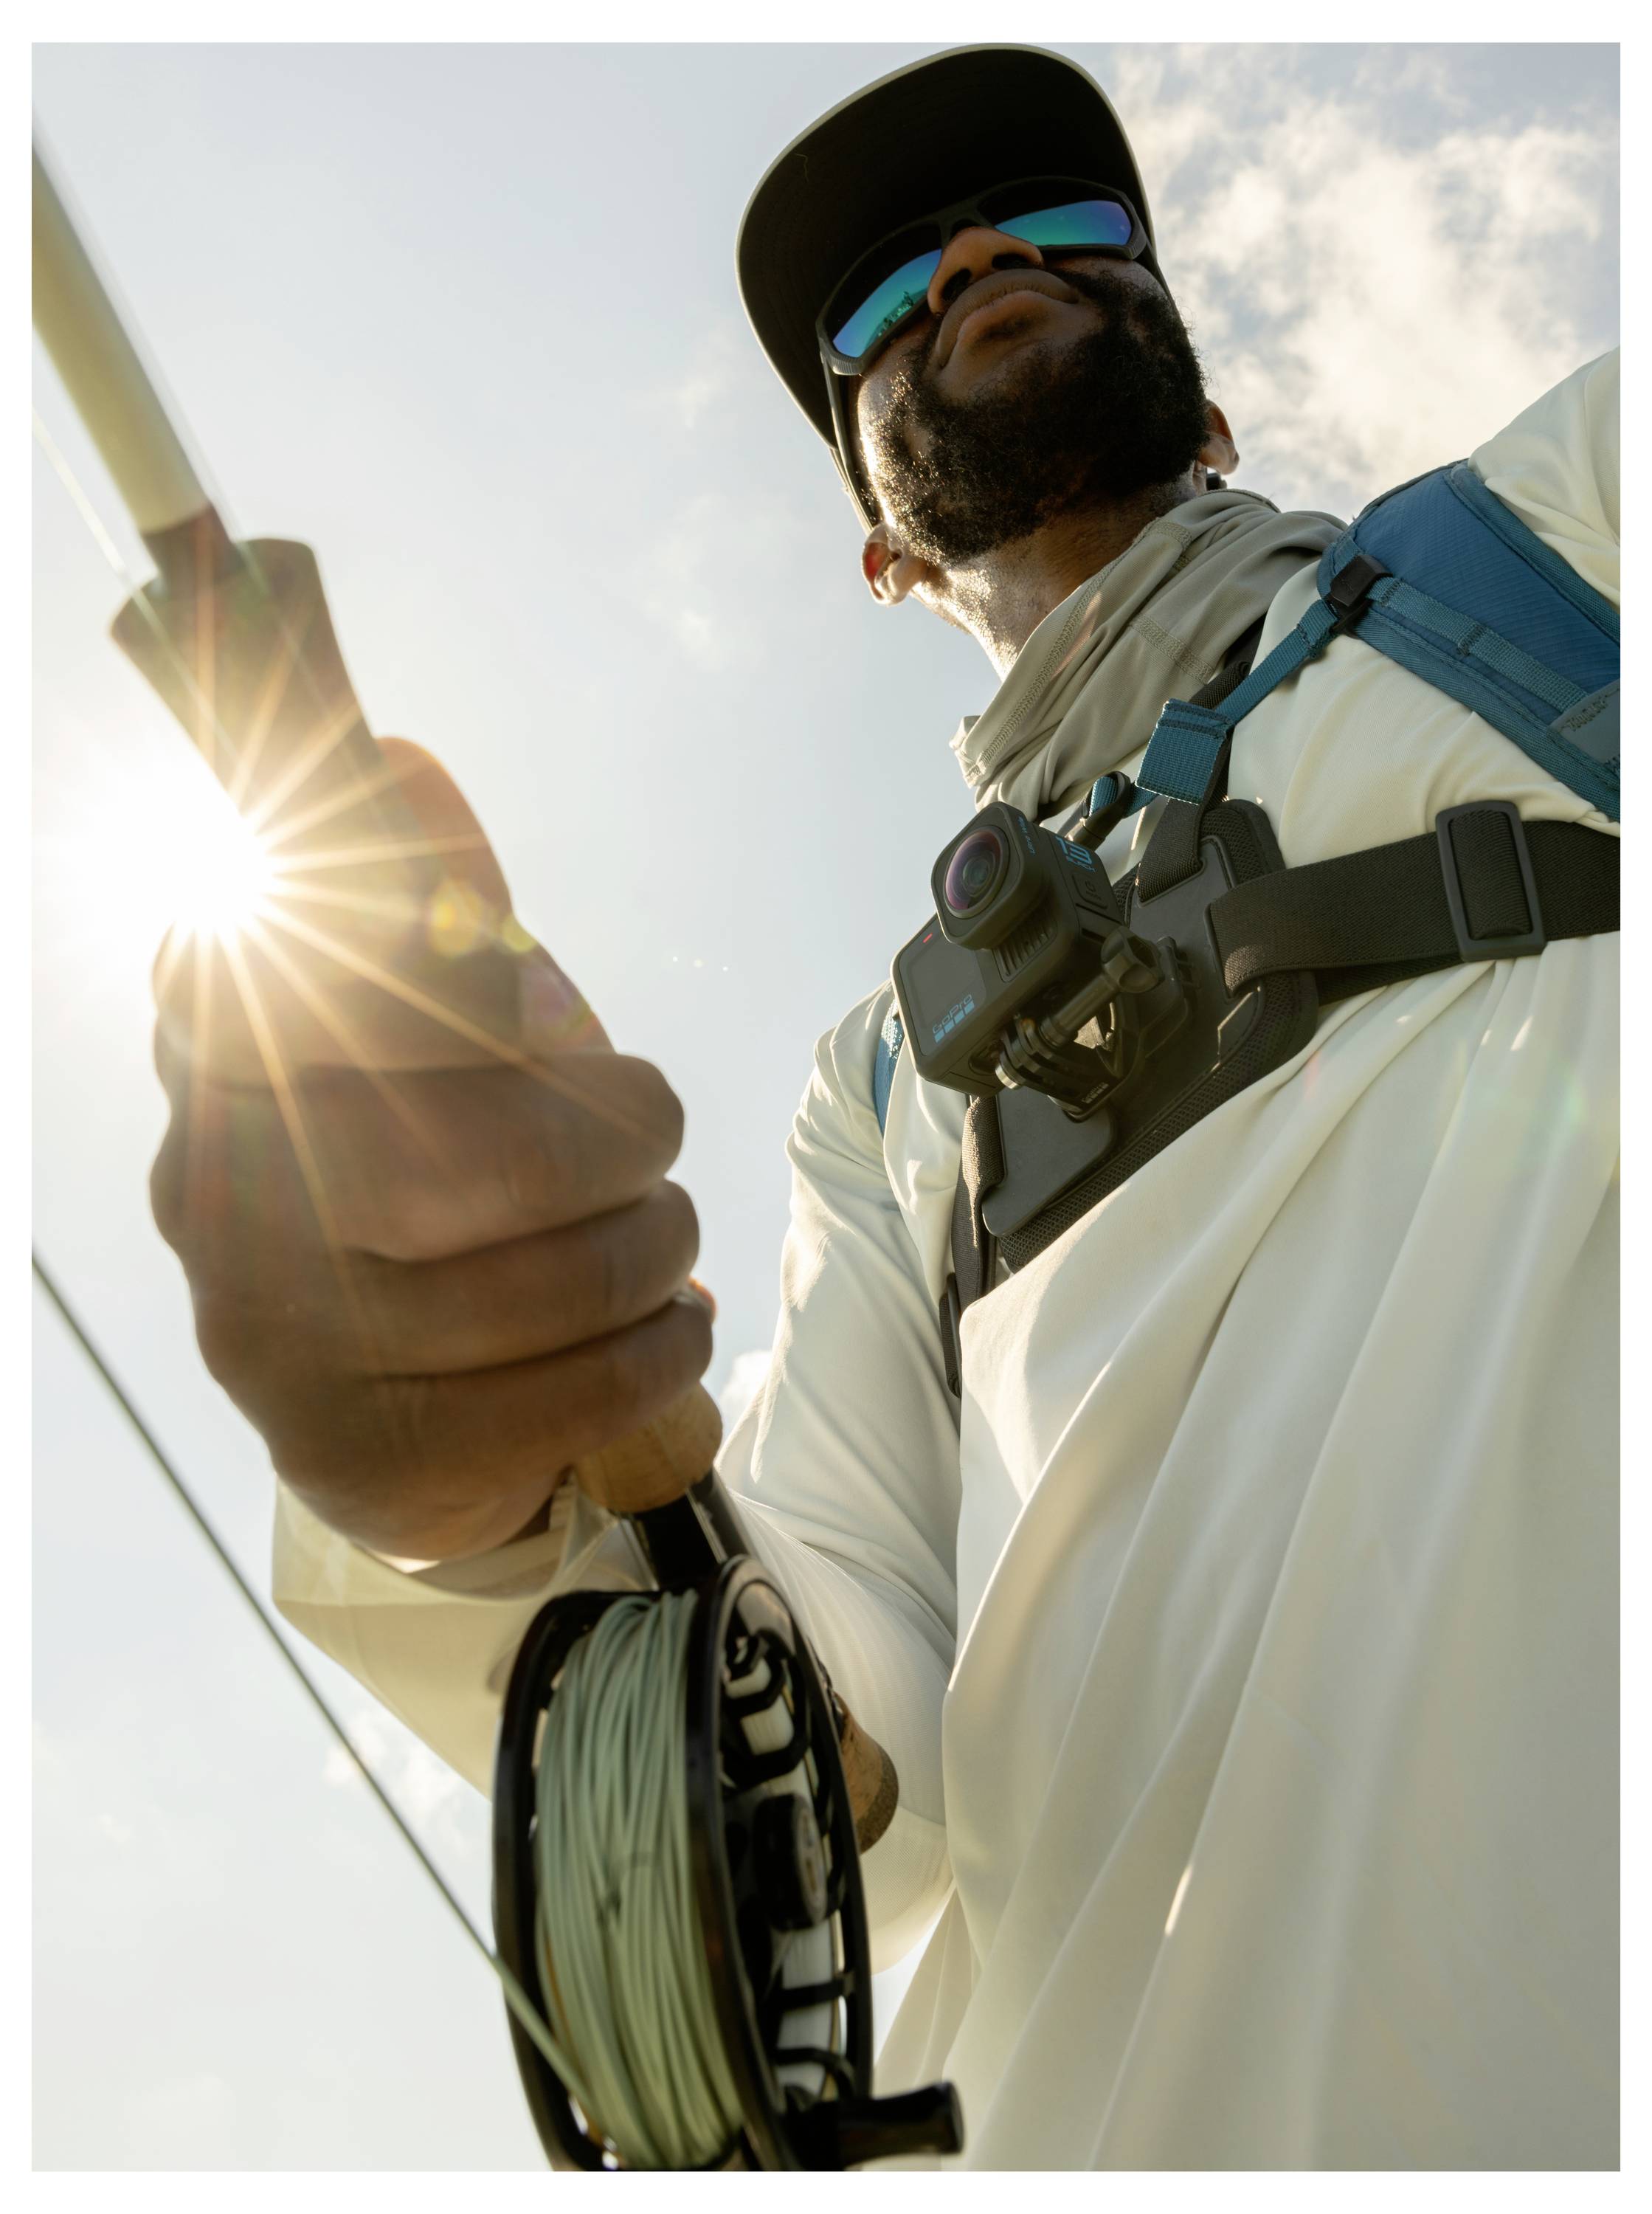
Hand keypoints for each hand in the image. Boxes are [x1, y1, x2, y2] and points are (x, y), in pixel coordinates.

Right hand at [149, 738, 713, 1559]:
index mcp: (220, 1043)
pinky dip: (657, 1352)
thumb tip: (400, 762)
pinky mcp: (355, 1454)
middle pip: (470, 1155)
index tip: (533, 993)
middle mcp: (216, 1190)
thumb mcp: (421, 1025)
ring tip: (667, 1235)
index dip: (448, 969)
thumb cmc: (424, 1161)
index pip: (306, 964)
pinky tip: (671, 1328)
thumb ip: (424, 902)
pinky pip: (561, 1396)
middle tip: (654, 1135)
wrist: (384, 1404)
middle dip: (614, 1142)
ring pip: (536, 1284)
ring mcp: (274, 1338)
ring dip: (654, 1247)